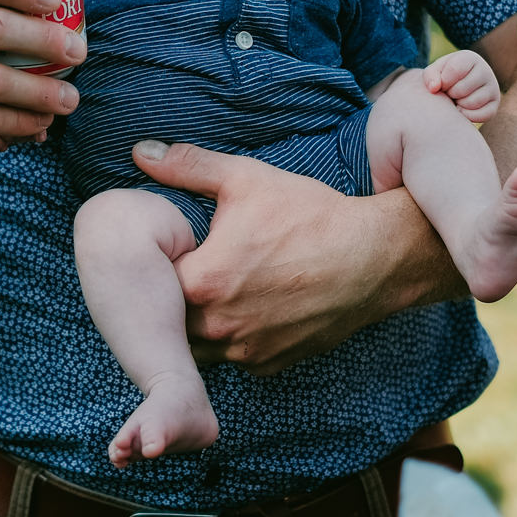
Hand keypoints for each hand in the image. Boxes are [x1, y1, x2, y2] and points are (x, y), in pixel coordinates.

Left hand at [133, 141, 417, 374]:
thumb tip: (142, 152)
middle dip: (171, 299)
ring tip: (214, 290)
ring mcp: (246, 351)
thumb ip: (187, 167)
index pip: (151, 283)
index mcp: (202, 281)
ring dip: (198, 324)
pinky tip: (245, 309)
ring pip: (198, 347)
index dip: (156, 265)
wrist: (374, 257)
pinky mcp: (270, 364)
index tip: (170, 250)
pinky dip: (231, 338)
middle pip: (169, 321)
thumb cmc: (309, 215)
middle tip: (187, 270)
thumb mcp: (244, 179)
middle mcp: (219, 326)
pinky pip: (233, 357)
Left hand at [423, 48, 500, 122]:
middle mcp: (486, 71)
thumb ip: (430, 76)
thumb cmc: (444, 77)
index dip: (443, 80)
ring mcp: (493, 89)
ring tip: (456, 99)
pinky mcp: (494, 106)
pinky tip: (462, 109)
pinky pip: (481, 115)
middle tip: (449, 92)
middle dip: (450, 94)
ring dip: (458, 105)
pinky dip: (467, 115)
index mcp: (470, 58)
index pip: (454, 70)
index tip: (441, 83)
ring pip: (470, 103)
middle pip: (461, 89)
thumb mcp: (435, 71)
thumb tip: (434, 88)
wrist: (457, 87)